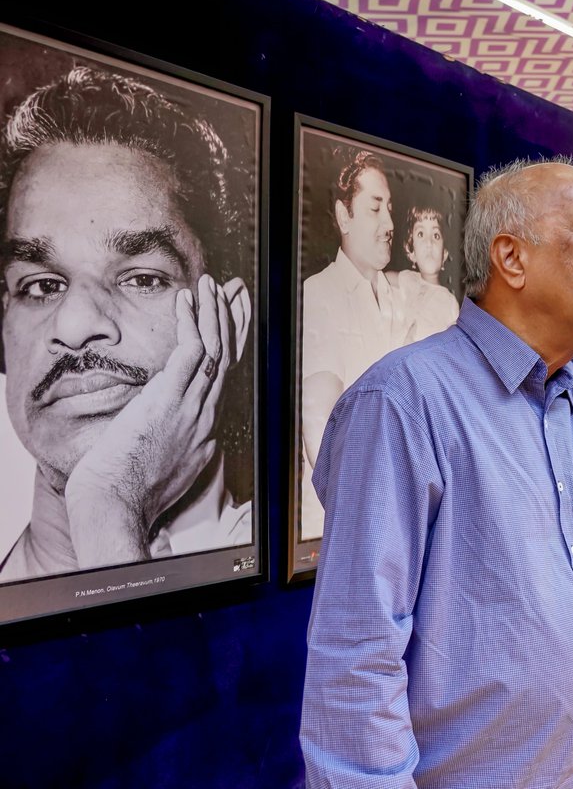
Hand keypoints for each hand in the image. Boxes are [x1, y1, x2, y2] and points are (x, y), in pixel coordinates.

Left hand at [64, 274, 251, 566]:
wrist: (118, 505)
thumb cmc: (130, 493)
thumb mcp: (168, 468)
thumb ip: (181, 446)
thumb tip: (183, 437)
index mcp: (205, 429)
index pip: (226, 377)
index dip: (232, 345)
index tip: (233, 321)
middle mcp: (206, 413)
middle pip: (230, 357)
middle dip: (235, 320)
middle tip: (238, 292)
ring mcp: (192, 404)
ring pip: (216, 347)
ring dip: (215, 311)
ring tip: (211, 284)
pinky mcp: (171, 398)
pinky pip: (191, 350)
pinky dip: (192, 320)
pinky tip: (188, 298)